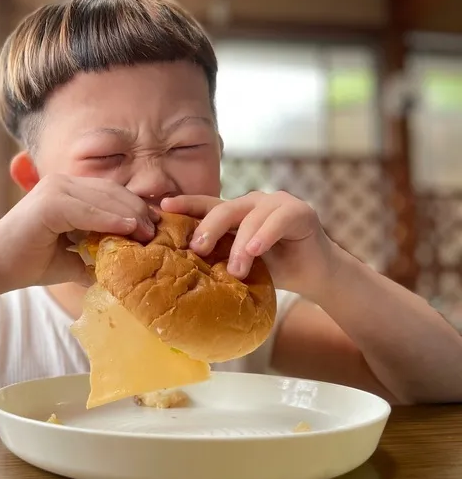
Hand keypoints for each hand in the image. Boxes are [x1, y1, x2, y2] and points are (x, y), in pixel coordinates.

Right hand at [0, 175, 158, 288]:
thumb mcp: (74, 257)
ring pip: (104, 198)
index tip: (157, 230)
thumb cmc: (31, 262)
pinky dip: (110, 219)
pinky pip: (87, 210)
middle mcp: (62, 183)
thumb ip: (98, 256)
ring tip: (150, 232)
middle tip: (159, 233)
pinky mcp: (49, 203)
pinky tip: (130, 228)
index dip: (136, 209)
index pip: (112, 194)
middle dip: (139, 211)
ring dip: (130, 214)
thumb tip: (126, 270)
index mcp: (69, 191)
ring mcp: (55, 189)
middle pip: (112, 192)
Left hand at [161, 191, 341, 298]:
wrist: (314, 276)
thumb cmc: (274, 270)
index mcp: (236, 213)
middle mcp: (254, 202)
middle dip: (208, 228)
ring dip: (240, 245)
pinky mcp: (300, 211)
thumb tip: (183, 268)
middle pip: (225, 209)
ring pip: (250, 217)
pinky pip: (278, 220)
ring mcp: (277, 203)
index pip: (206, 206)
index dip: (185, 205)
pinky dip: (264, 235)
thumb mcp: (240, 263)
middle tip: (198, 249)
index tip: (163, 207)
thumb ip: (220, 257)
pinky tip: (255, 250)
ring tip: (235, 269)